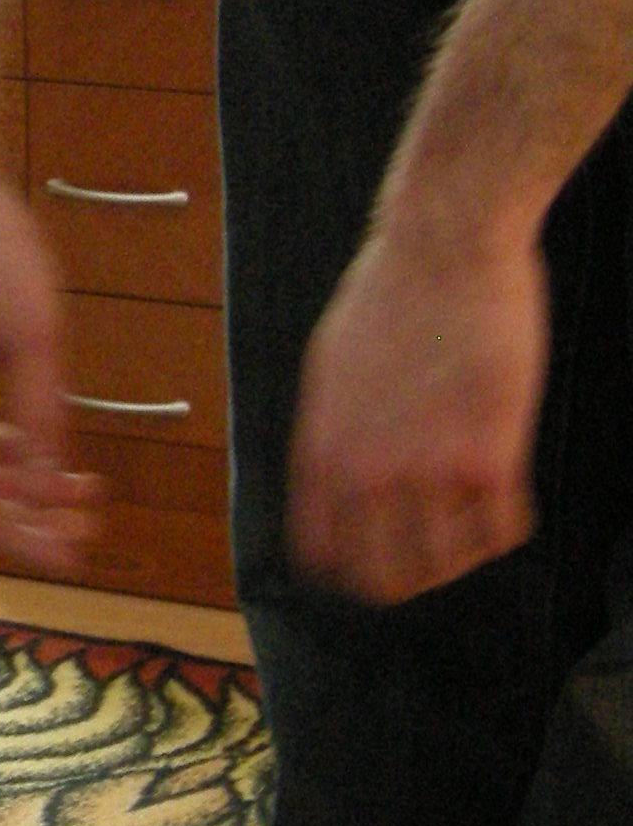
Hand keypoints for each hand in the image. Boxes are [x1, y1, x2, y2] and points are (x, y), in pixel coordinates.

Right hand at [0, 163, 102, 572]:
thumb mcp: (35, 334)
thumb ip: (40, 414)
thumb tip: (48, 483)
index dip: (25, 538)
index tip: (76, 559)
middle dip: (27, 520)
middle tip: (90, 525)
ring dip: (19, 490)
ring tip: (82, 490)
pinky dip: (3, 459)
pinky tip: (44, 452)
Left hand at [288, 214, 545, 600]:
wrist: (443, 246)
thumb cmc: (389, 293)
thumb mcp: (330, 370)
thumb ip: (334, 433)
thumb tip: (341, 481)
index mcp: (319, 453)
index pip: (320, 558)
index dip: (350, 570)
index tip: (378, 559)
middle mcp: (365, 475)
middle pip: (384, 579)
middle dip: (410, 577)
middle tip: (436, 556)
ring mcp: (427, 472)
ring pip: (447, 564)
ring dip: (462, 554)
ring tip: (474, 520)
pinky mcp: (490, 458)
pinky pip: (502, 531)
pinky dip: (505, 526)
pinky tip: (506, 494)